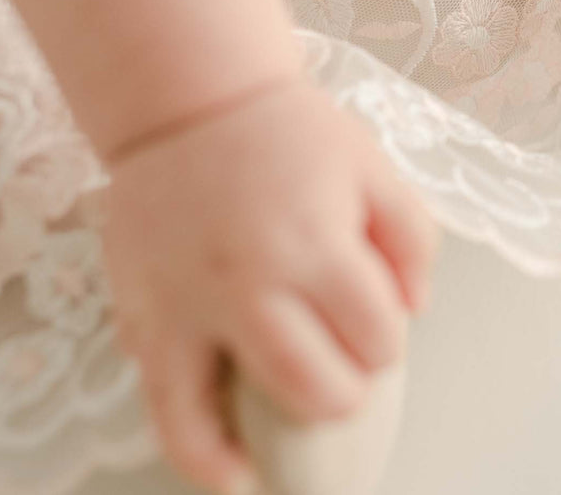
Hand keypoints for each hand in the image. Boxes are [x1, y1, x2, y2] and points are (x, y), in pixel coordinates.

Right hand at [102, 78, 439, 494]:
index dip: (388, 341)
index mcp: (315, 244)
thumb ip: (412, 236)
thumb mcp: (373, 164)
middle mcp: (251, 285)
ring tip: (290, 458)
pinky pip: (164, 409)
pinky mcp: (144, 317)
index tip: (379, 327)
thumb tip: (416, 307)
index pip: (375, 335)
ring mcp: (188, 308)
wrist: (193, 102)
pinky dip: (198, 455)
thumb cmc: (289, 131)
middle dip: (346, 392)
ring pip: (230, 415)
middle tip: (347, 371)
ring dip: (276, 443)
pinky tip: (230, 472)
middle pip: (315, 386)